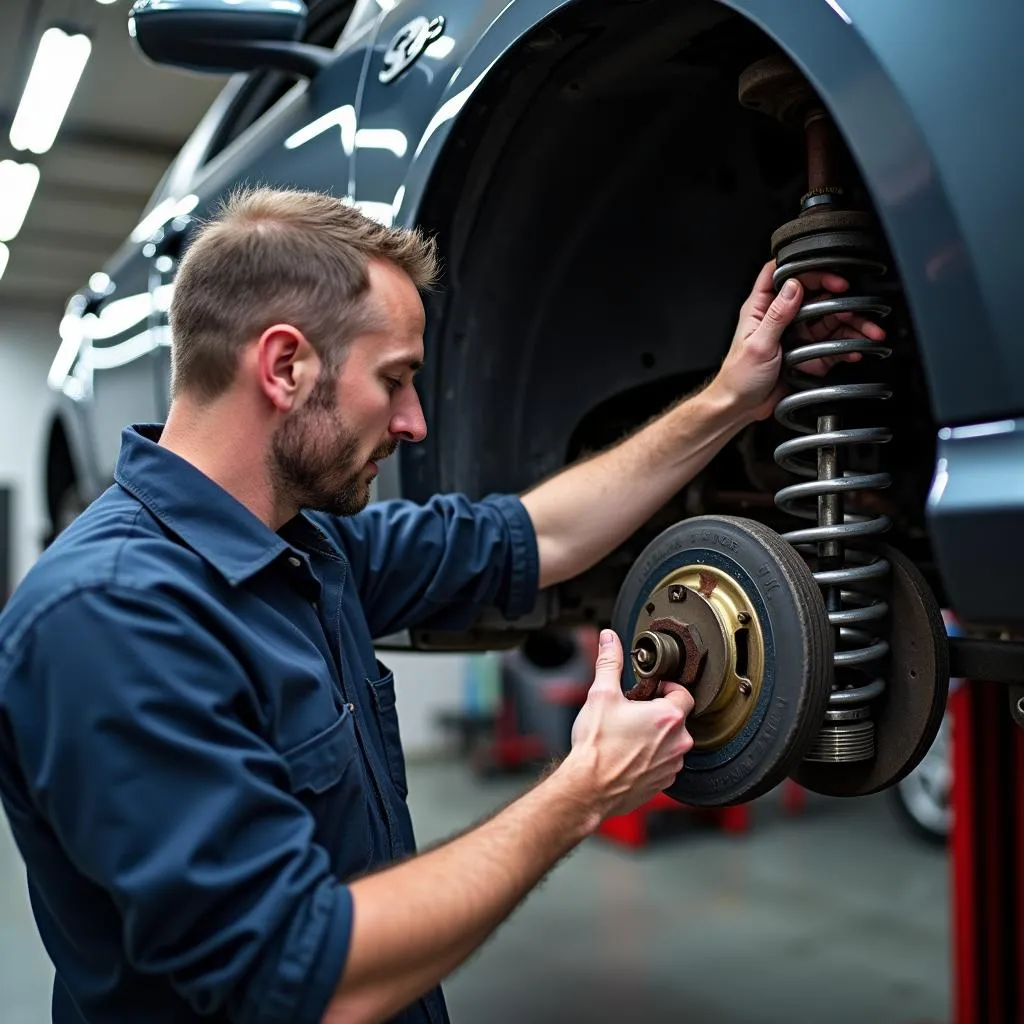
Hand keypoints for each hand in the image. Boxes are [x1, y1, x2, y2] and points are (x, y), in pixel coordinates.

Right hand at [563, 629, 693, 818]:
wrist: (588, 788)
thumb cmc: (596, 746)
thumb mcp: (601, 694)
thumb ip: (609, 662)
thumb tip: (610, 640)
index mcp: (668, 717)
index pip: (683, 692)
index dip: (666, 687)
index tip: (651, 690)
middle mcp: (678, 742)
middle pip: (677, 717)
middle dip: (658, 711)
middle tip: (634, 711)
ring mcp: (672, 765)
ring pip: (672, 741)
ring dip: (656, 735)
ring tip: (629, 734)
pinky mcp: (664, 782)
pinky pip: (665, 762)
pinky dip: (652, 757)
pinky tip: (629, 754)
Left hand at [710, 259, 886, 421]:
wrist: (741, 407)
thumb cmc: (738, 378)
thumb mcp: (758, 344)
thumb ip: (777, 315)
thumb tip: (794, 286)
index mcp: (762, 308)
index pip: (782, 274)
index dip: (805, 267)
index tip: (828, 272)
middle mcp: (781, 317)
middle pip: (815, 295)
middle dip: (839, 296)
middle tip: (856, 302)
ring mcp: (796, 334)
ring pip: (829, 320)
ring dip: (851, 323)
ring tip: (869, 330)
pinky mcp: (807, 353)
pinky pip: (832, 344)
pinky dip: (847, 346)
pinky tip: (857, 349)